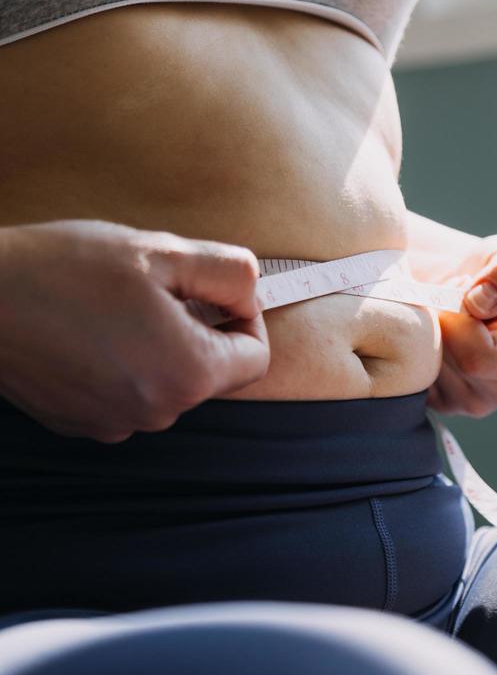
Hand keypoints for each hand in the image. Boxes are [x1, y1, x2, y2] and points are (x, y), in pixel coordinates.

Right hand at [0, 219, 269, 441]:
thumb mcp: (160, 251)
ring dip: (159, 344)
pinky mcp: (82, 422)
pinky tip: (91, 329)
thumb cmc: (63, 270)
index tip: (217, 292)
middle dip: (198, 327)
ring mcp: (115, 423)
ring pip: (168, 381)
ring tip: (116, 306)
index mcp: (186, 374)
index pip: (256, 359)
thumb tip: (252, 292)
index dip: (245, 317)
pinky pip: (129, 392)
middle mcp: (156, 412)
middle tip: (157, 287)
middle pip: (211, 372)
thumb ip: (228, 272)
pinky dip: (124, 363)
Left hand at [427, 234, 496, 416]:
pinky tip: (435, 332)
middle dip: (441, 325)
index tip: (457, 288)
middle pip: (451, 367)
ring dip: (426, 336)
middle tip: (450, 297)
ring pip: (428, 375)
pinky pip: (414, 383)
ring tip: (445, 313)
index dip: (456, 321)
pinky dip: (414, 353)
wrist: (477, 290)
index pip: (479, 357)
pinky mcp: (445, 403)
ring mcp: (476, 402)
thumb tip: (477, 303)